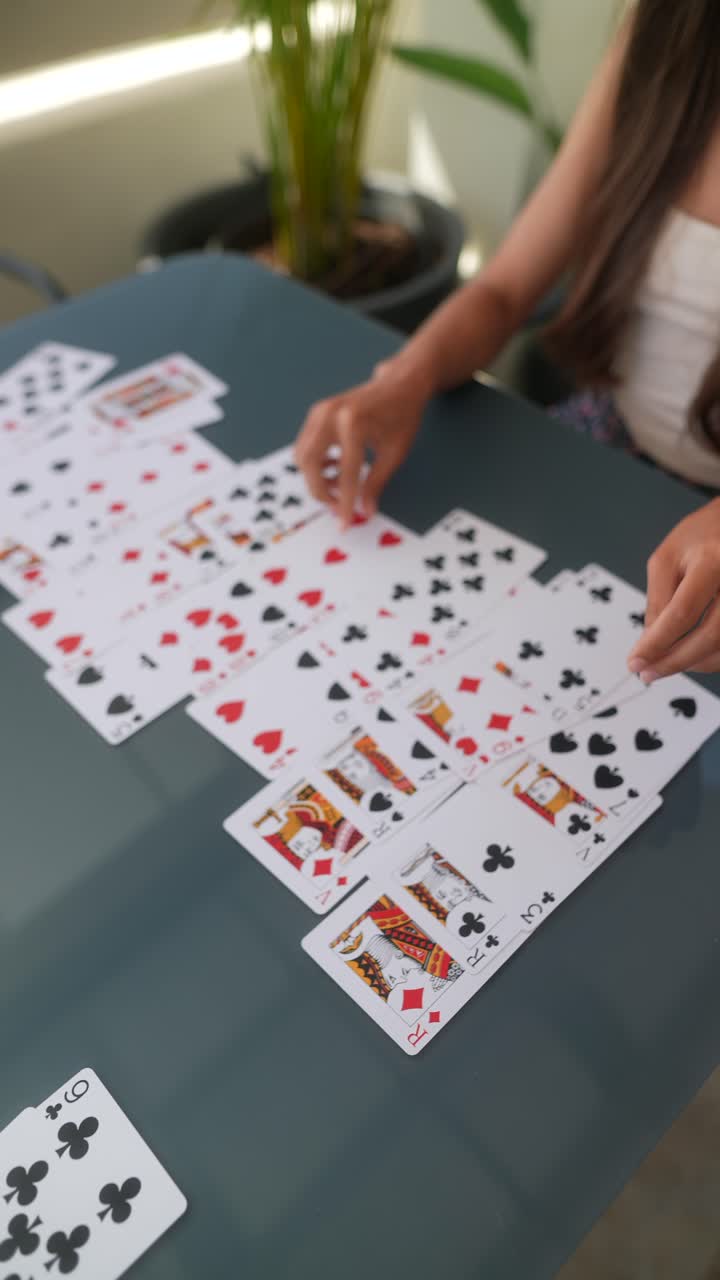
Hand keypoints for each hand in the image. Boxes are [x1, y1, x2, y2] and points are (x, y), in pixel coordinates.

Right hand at [294, 357, 430, 527]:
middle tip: (337, 504)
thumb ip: (375, 484)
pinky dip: (315, 463)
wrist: (399, 384)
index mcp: (355, 425)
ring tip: (340, 483)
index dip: (345, 503)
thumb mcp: (394, 454)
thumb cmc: (402, 417)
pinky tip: (336, 466)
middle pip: (310, 465)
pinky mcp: (316, 412)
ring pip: (302, 456)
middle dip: (321, 491)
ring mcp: (320, 411)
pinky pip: (305, 445)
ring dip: (316, 477)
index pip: (346, 474)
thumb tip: (364, 512)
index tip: (344, 523)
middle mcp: (332, 415)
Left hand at [628, 497, 719, 680]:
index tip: (636, 662)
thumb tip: (649, 644)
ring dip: (695, 663)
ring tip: (667, 664)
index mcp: (712, 561)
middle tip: (648, 673)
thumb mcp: (667, 558)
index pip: (682, 612)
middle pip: (711, 634)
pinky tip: (693, 656)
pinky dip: (712, 656)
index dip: (658, 643)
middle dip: (676, 661)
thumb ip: (658, 600)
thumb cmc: (701, 537)